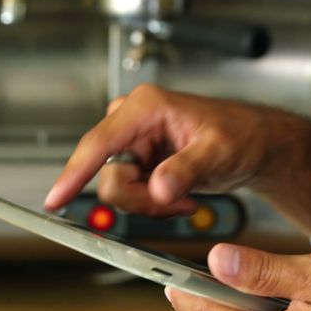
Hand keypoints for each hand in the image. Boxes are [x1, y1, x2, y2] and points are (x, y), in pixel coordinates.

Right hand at [45, 85, 306, 215]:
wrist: (256, 146)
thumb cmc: (242, 136)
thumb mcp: (218, 153)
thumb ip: (187, 170)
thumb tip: (158, 186)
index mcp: (145, 107)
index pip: (99, 143)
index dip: (74, 173)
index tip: (55, 199)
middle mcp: (133, 122)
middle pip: (109, 175)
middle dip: (140, 197)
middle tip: (176, 201)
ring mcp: (134, 144)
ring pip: (119, 189)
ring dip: (150, 203)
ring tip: (185, 196)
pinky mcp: (140, 162)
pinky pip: (132, 194)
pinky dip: (155, 203)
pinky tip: (181, 196)